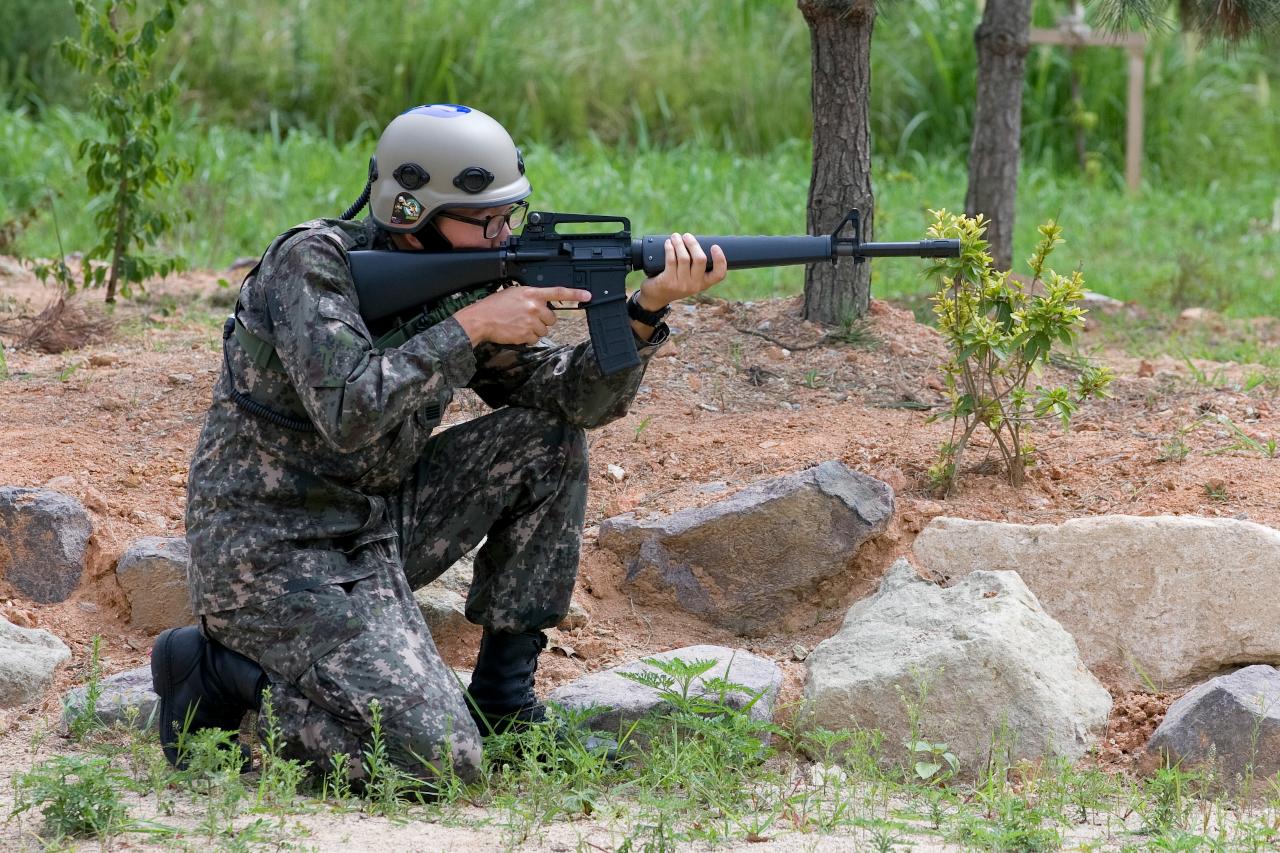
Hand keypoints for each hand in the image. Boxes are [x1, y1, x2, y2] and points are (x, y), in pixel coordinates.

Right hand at [453, 286, 591, 345]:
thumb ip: (530, 296)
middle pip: (551, 317)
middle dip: (542, 319)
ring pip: (544, 330)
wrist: (482, 319)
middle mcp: (534, 306)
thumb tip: (541, 302)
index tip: (588, 295)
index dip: (575, 294)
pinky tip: (517, 331)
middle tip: (527, 317)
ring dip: (535, 329)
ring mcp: (531, 321)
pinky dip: (527, 337)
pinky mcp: (527, 334)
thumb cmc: (494, 306)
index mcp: (531, 293)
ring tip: (519, 324)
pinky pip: (535, 339)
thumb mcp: (514, 293)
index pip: (558, 292)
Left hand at [636, 232, 727, 313]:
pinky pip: (671, 260)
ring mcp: (681, 284)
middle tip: (687, 236)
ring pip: (684, 258)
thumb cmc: (675, 282)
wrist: (656, 297)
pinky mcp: (668, 281)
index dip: (720, 259)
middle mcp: (694, 285)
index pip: (719, 274)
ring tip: (675, 236)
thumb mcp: (690, 279)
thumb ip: (696, 266)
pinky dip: (670, 248)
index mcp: (704, 283)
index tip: (715, 246)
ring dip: (679, 243)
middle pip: (700, 259)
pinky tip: (668, 243)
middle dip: (693, 244)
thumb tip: (695, 242)